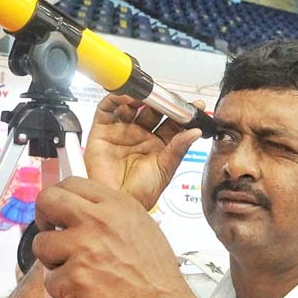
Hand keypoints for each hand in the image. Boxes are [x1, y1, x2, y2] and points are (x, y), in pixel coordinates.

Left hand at [33, 177, 206, 297]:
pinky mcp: (73, 277)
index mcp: (117, 206)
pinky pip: (50, 279)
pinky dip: (63, 289)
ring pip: (42, 244)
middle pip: (47, 201)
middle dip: (43, 218)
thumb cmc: (156, 279)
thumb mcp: (142, 228)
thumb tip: (83, 210)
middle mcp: (98, 222)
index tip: (57, 210)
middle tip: (50, 231)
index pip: (71, 184)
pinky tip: (85, 291)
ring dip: (53, 260)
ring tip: (77, 271)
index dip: (59, 198)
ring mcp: (83, 249)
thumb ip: (110, 214)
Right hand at [83, 94, 203, 209]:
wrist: (116, 202)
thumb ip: (179, 148)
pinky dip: (115, 98)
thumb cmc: (140, 194)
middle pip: (152, 110)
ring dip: (140, 97)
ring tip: (149, 94)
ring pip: (130, 105)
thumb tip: (195, 132)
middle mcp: (139, 136)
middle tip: (169, 97)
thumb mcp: (165, 170)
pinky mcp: (102, 131)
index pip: (171, 123)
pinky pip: (107, 109)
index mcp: (157, 145)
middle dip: (162, 102)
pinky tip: (128, 97)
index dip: (182, 113)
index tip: (195, 106)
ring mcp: (121, 132)